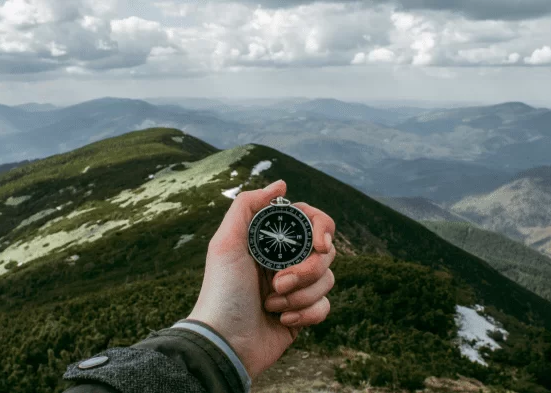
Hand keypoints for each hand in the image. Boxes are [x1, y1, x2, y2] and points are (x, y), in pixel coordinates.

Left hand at [187, 180, 335, 378]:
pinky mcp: (303, 314)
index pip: (312, 222)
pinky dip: (307, 314)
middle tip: (279, 283)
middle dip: (306, 270)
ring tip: (272, 304)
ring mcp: (296, 288)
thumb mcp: (226, 242)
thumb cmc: (222, 291)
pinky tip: (282, 321)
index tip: (319, 245)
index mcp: (271, 241)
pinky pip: (325, 306)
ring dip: (301, 295)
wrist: (225, 342)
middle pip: (326, 252)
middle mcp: (285, 261)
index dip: (322, 229)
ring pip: (328, 280)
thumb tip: (281, 184)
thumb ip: (248, 205)